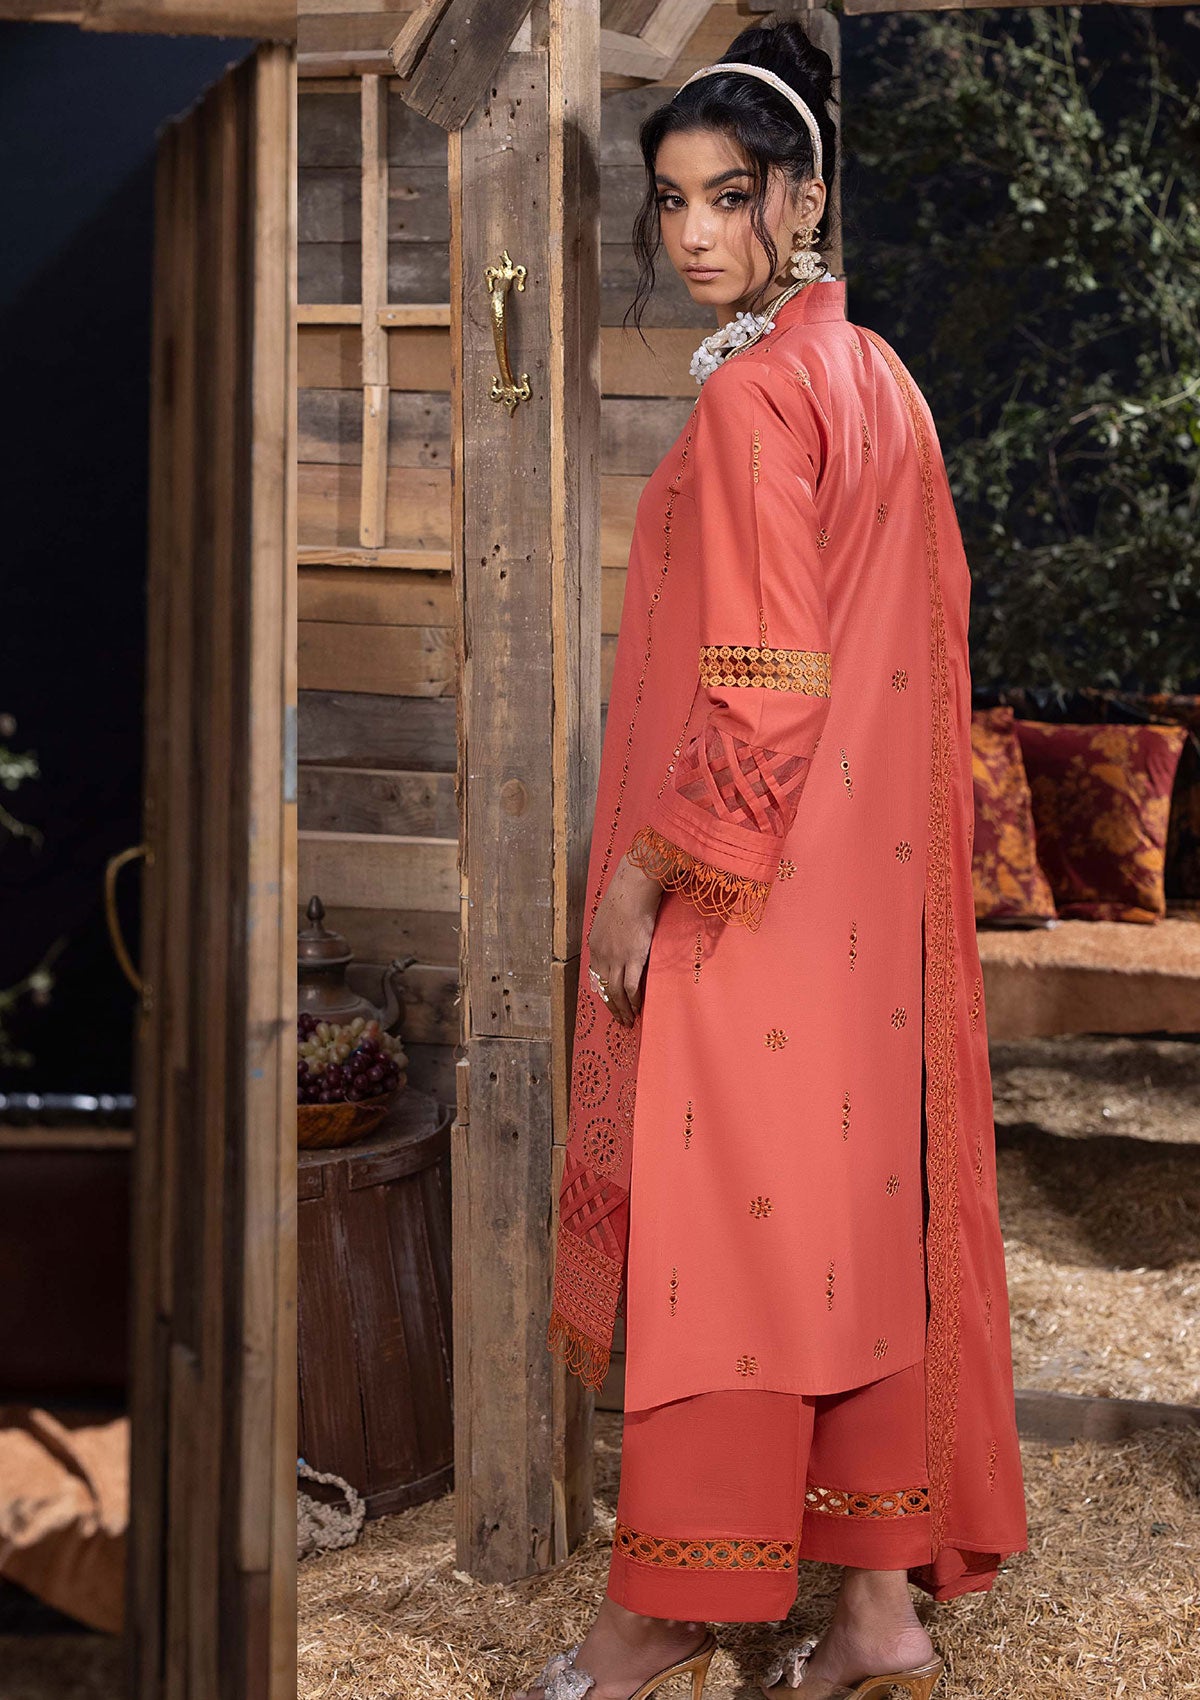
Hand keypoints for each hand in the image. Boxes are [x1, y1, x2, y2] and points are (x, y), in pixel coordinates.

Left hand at [586, 853, 664, 1026]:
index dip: (601, 990)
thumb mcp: (610, 915)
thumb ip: (611, 930)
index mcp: (595, 944)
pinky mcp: (633, 958)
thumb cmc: (626, 895)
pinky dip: (633, 1000)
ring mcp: (617, 957)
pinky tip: (637, 1008)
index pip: (595, 974)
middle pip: (604, 987)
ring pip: (616, 991)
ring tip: (629, 1020)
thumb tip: (620, 933)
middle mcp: (602, 954)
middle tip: (619, 1018)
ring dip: (622, 1009)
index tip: (606, 1000)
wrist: (632, 888)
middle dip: (611, 1006)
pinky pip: (631, 986)